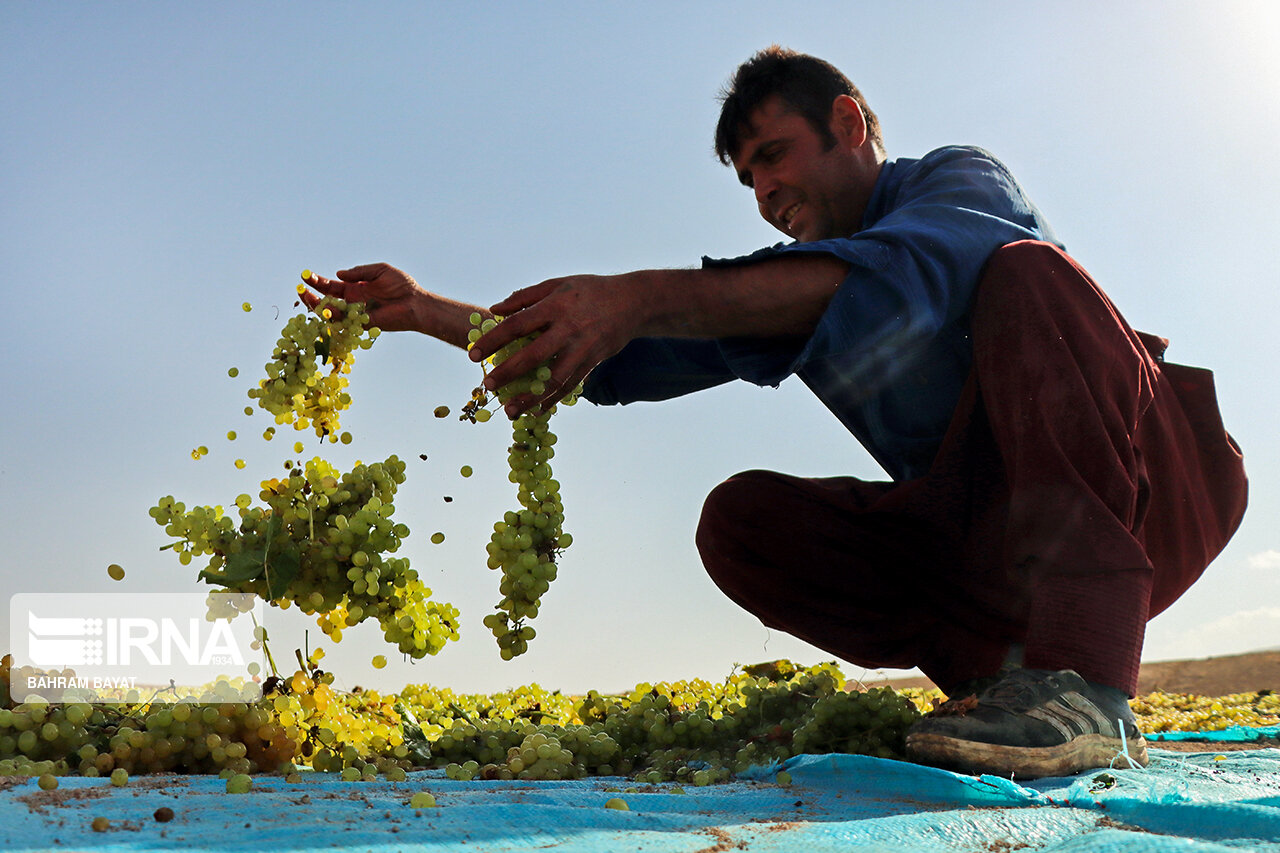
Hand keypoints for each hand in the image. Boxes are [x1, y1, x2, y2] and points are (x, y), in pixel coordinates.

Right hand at [301, 263, 428, 332]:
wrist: (415, 302)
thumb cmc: (401, 285)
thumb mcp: (379, 271)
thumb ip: (359, 272)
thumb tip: (338, 274)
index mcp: (354, 288)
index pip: (331, 286)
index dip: (317, 281)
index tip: (305, 275)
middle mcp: (352, 302)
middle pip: (326, 300)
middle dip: (312, 296)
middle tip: (300, 289)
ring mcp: (356, 314)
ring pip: (331, 313)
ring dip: (318, 307)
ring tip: (307, 298)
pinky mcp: (362, 324)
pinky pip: (344, 323)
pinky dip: (334, 318)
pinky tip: (326, 309)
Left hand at [469, 273, 644, 416]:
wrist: (632, 302)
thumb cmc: (589, 290)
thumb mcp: (558, 284)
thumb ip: (525, 296)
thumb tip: (495, 310)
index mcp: (555, 306)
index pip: (517, 325)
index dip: (493, 341)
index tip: (473, 355)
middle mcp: (568, 329)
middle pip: (532, 356)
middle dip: (508, 374)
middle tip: (488, 386)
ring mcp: (582, 348)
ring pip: (553, 378)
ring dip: (530, 397)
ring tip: (510, 411)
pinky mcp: (592, 362)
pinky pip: (570, 385)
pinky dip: (552, 399)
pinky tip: (537, 409)